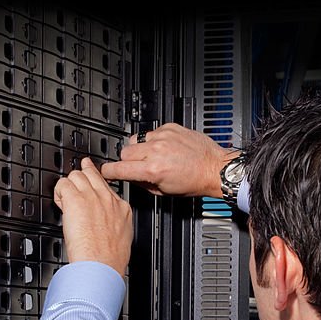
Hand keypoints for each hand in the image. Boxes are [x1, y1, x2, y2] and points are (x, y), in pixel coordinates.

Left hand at [53, 158, 132, 277]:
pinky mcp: (75, 200)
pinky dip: (58, 192)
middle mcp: (107, 199)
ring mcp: (91, 197)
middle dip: (81, 180)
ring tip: (64, 200)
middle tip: (73, 190)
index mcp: (121, 208)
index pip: (106, 186)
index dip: (94, 186)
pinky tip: (59, 203)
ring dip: (68, 186)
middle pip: (91, 175)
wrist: (102, 265)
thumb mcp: (122, 239)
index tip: (89, 189)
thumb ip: (113, 225)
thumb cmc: (110, 260)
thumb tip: (105, 226)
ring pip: (76, 175)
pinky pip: (63, 184)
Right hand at [100, 123, 233, 196]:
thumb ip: (143, 183)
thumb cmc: (194, 181)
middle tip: (140, 166)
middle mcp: (156, 150)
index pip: (119, 168)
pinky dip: (155, 140)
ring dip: (141, 148)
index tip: (106, 172)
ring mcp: (163, 137)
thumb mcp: (164, 192)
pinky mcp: (170, 127)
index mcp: (153, 170)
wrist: (214, 167)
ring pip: (137, 139)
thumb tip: (131, 177)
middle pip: (124, 151)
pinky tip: (166, 148)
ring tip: (155, 156)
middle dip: (128, 160)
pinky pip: (152, 132)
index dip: (109, 172)